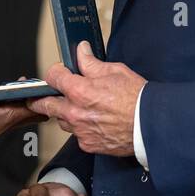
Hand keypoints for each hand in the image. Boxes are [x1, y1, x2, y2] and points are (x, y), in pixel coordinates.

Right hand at [0, 66, 39, 171]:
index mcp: (6, 117)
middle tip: (35, 83)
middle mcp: (6, 121)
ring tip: (21, 84)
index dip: (41, 97)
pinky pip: (6, 109)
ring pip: (19, 109)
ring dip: (21, 97)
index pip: (34, 108)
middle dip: (35, 96)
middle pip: (31, 109)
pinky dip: (8, 100)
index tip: (45, 85)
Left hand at [30, 42, 144, 156]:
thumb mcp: (114, 71)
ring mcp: (80, 131)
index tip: (60, 72)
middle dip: (43, 98)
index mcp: (79, 91)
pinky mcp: (87, 144)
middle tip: (47, 94)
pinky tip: (94, 122)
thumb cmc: (136, 98)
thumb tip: (81, 51)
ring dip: (65, 113)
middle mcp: (75, 113)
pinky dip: (81, 128)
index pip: (52, 77)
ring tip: (80, 107)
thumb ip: (91, 62)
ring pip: (61, 121)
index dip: (56, 72)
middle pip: (45, 105)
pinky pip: (76, 135)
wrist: (151, 124)